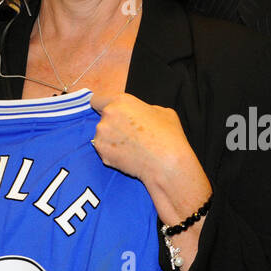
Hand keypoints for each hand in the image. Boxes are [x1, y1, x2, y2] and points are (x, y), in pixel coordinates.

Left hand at [93, 94, 211, 270]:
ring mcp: (103, 140)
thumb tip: (139, 115)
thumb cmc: (175, 142)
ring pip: (97, 143)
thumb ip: (146, 112)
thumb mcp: (166, 116)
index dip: (99, 110)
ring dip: (109, 151)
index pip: (96, 100)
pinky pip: (103, 159)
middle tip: (127, 145)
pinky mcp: (103, 160)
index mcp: (123, 102)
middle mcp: (108, 118)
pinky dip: (112, 165)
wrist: (172, 170)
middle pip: (96, 123)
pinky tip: (129, 168)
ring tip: (131, 160)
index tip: (103, 117)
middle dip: (107, 134)